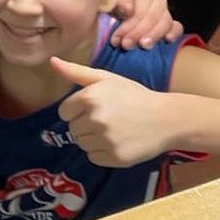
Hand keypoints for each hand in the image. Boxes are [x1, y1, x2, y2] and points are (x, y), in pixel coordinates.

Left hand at [52, 58, 171, 166]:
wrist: (167, 119)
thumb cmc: (133, 96)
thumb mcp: (106, 79)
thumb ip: (76, 71)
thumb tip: (52, 61)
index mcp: (90, 97)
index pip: (64, 112)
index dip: (77, 111)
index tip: (94, 108)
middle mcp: (95, 118)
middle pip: (73, 129)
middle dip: (85, 124)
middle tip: (108, 119)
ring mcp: (106, 139)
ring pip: (82, 144)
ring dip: (93, 139)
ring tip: (114, 130)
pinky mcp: (115, 157)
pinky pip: (94, 157)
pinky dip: (103, 153)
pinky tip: (118, 142)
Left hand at [110, 0, 182, 49]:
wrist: (119, 13)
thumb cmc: (115, 6)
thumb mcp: (110, 2)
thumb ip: (117, 1)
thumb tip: (128, 8)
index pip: (140, 11)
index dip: (129, 26)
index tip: (117, 39)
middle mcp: (157, 1)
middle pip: (152, 17)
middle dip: (138, 33)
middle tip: (126, 45)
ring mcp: (166, 12)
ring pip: (165, 23)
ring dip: (153, 36)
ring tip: (143, 46)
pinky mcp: (171, 24)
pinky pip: (177, 27)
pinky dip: (174, 33)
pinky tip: (168, 40)